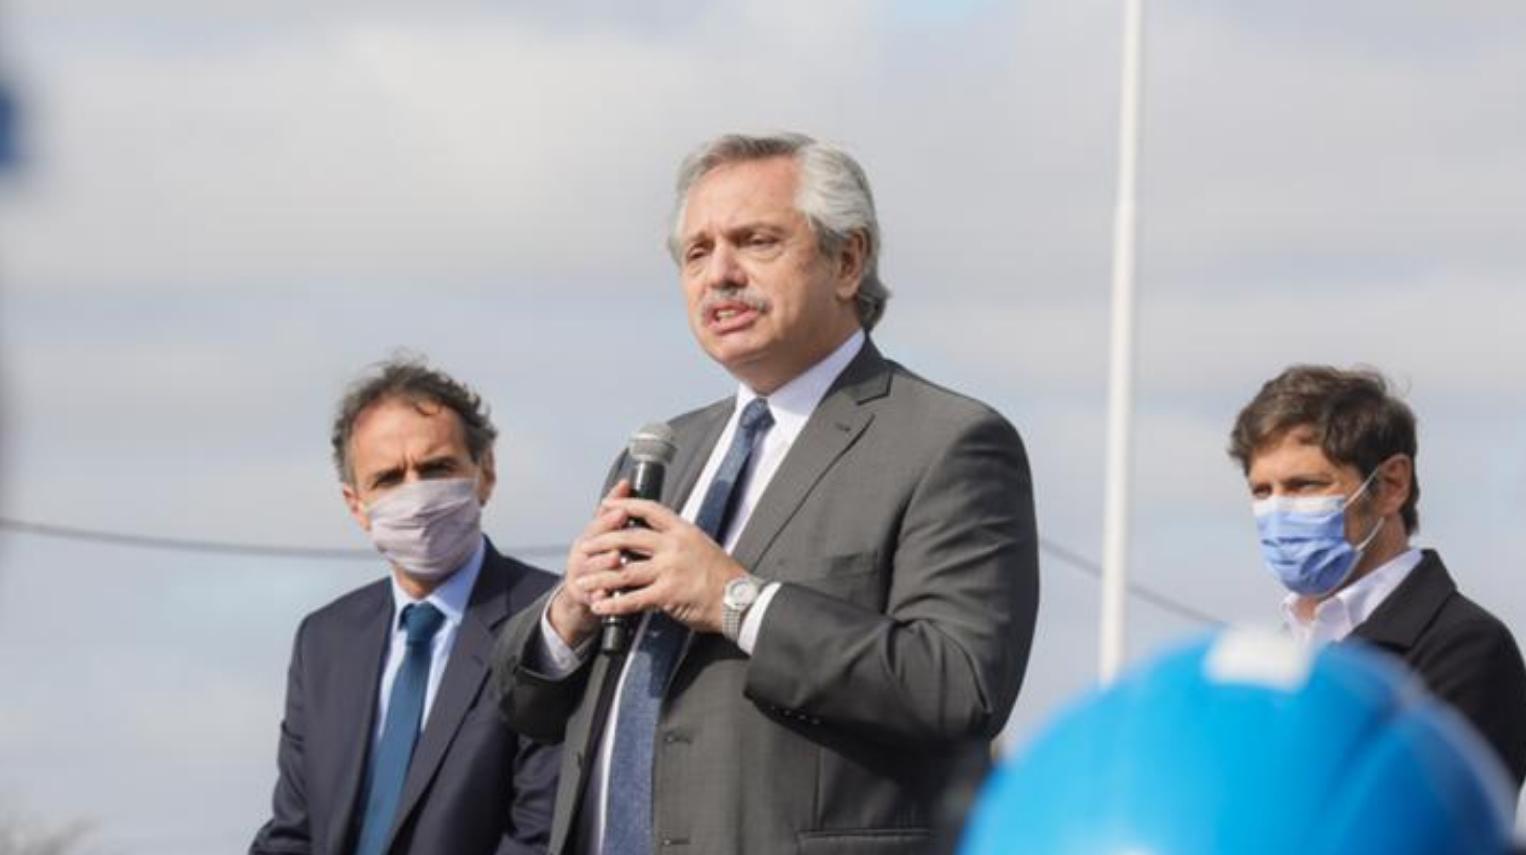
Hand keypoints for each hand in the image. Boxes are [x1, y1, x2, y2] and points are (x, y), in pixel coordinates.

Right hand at [547, 480, 632, 647]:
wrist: (582, 593)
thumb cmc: (598, 558)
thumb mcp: (604, 533)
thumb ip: (614, 510)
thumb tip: (626, 483)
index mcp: (590, 537)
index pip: (597, 523)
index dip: (610, 517)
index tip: (623, 511)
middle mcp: (582, 553)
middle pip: (591, 544)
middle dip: (606, 538)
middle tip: (620, 532)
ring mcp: (581, 575)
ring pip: (590, 568)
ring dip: (602, 563)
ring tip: (615, 560)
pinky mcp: (583, 597)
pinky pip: (591, 596)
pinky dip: (599, 596)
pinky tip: (607, 594)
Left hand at [579, 497, 745, 633]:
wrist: (738, 600)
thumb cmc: (723, 576)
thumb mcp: (702, 545)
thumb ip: (678, 540)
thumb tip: (658, 537)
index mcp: (682, 530)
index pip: (650, 510)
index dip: (625, 505)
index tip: (607, 505)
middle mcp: (673, 546)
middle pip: (628, 537)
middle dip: (602, 542)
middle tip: (585, 547)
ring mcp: (669, 570)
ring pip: (624, 570)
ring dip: (599, 577)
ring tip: (583, 581)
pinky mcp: (667, 594)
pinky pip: (633, 599)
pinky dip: (613, 603)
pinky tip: (601, 606)